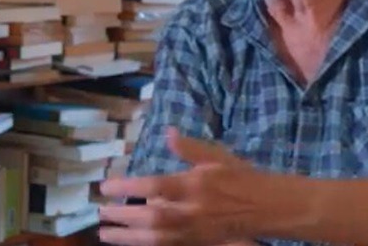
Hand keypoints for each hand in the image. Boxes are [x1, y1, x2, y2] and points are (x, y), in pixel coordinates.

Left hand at [98, 127, 271, 245]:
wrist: (267, 208)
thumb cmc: (239, 177)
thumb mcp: (216, 155)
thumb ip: (189, 148)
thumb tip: (168, 133)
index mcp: (195, 185)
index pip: (155, 186)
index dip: (128, 187)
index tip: (106, 186)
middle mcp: (192, 210)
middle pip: (151, 217)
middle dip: (123, 216)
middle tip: (100, 212)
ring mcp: (194, 231)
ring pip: (156, 238)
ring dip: (128, 237)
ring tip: (105, 233)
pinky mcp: (197, 243)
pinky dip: (146, 244)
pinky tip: (131, 241)